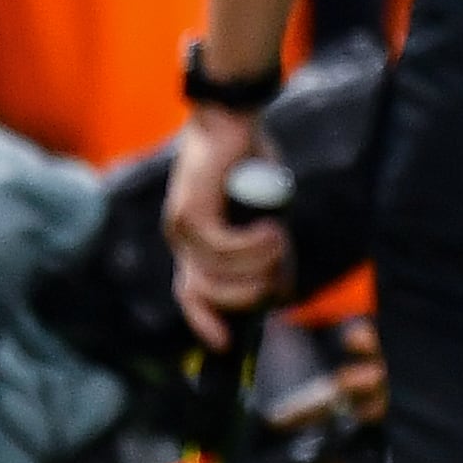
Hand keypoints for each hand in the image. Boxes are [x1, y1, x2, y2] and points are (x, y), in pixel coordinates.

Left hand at [162, 103, 290, 351]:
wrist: (230, 117)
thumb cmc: (250, 161)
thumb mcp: (263, 214)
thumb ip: (266, 250)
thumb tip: (281, 291)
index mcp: (195, 242)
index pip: (190, 294)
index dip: (204, 322)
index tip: (225, 345)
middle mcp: (182, 239)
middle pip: (209, 293)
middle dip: (250, 294)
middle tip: (281, 271)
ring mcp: (181, 226)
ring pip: (220, 272)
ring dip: (259, 264)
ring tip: (280, 237)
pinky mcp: (190, 211)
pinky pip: (223, 248)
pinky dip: (253, 245)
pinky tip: (273, 229)